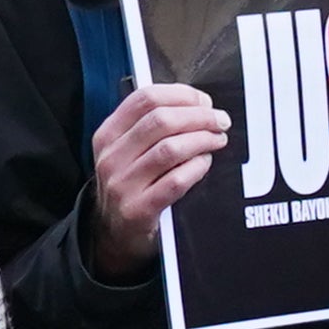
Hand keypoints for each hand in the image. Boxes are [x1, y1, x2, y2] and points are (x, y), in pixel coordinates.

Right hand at [84, 79, 231, 275]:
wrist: (115, 234)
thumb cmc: (131, 184)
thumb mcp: (127, 151)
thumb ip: (152, 126)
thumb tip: (199, 104)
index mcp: (107, 134)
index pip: (144, 99)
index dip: (180, 95)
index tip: (204, 101)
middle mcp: (111, 157)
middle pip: (160, 120)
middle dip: (199, 116)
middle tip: (220, 121)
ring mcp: (122, 184)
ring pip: (170, 149)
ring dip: (202, 140)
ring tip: (218, 140)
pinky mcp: (138, 210)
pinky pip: (176, 181)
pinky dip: (197, 168)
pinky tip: (205, 163)